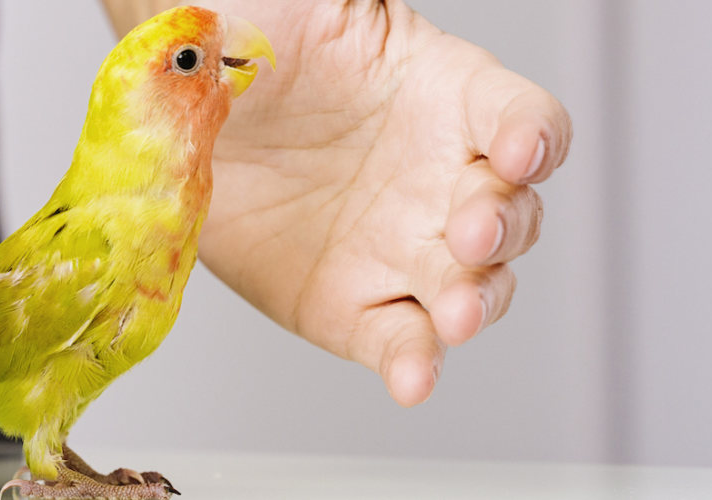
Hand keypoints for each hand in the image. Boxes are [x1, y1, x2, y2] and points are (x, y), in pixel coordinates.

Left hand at [190, 0, 570, 405]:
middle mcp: (442, 178)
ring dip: (476, 302)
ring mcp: (404, 248)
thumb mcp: (298, 3)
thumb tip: (321, 8)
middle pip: (510, 212)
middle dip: (502, 228)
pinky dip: (415, 364)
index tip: (517, 147)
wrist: (179, 112)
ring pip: (472, 285)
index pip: (519, 115)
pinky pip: (399, 340)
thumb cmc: (250, 40)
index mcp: (445, 96)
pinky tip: (414, 379)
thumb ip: (336, 7)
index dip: (532, 133)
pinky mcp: (355, 306)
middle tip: (471, 234)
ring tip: (457, 317)